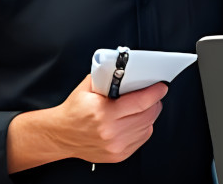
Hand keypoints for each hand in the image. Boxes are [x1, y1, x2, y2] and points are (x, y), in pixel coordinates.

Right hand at [7, 74, 168, 171]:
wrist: (61, 134)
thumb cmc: (74, 111)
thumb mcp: (87, 88)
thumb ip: (108, 77)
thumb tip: (128, 69)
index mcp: (103, 113)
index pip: (140, 102)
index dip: (155, 92)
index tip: (161, 86)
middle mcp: (111, 131)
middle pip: (148, 115)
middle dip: (154, 102)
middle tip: (153, 95)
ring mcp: (115, 146)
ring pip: (147, 127)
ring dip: (149, 114)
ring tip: (144, 107)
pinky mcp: (118, 154)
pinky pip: (141, 138)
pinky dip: (143, 127)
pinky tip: (136, 120)